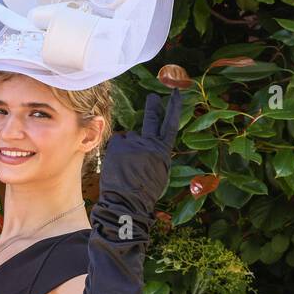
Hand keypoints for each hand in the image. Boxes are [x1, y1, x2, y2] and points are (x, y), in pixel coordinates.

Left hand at [99, 88, 181, 217]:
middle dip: (153, 107)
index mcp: (163, 151)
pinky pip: (117, 141)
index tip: (176, 93)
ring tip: (126, 166)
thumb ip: (155, 154)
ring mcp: (133, 142)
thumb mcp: (159, 172)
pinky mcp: (118, 144)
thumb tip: (148, 145)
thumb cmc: (144, 191)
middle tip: (152, 97)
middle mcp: (150, 143)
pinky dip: (117, 149)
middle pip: (151, 120)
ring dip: (128, 147)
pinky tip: (117, 163)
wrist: (127, 200)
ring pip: (130, 137)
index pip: (171, 124)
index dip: (174, 107)